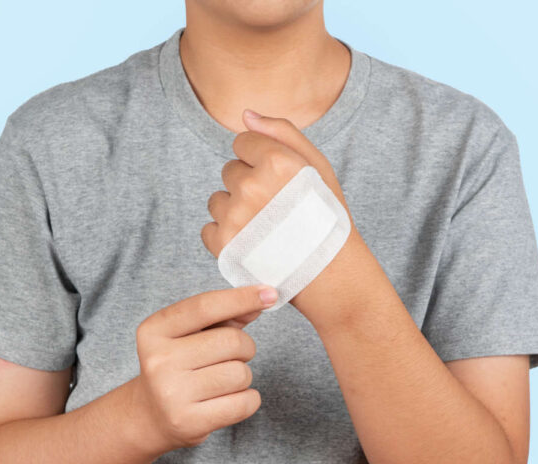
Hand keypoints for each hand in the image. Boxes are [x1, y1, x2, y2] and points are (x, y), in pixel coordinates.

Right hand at [132, 284, 278, 453]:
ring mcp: (171, 394)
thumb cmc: (180, 365)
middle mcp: (158, 360)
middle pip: (231, 342)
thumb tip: (263, 299)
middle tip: (234, 356)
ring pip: (240, 374)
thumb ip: (226, 314)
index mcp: (154, 330)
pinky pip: (244, 403)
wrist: (151, 415)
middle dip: (245, 346)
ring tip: (223, 380)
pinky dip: (248, 399)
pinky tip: (229, 399)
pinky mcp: (188, 422)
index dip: (242, 297)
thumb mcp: (191, 333)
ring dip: (243, 375)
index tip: (270, 293)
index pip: (205, 306)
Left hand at [201, 108, 355, 259]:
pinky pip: (208, 229)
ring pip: (217, 199)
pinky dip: (225, 236)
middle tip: (276, 209)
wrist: (329, 273)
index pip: (242, 142)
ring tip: (264, 228)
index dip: (262, 161)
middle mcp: (252, 186)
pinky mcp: (223, 245)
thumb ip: (281, 133)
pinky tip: (252, 243)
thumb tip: (245, 115)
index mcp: (277, 162)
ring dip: (234, 210)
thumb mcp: (317, 166)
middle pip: (230, 170)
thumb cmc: (325, 215)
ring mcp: (235, 217)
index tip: (280, 182)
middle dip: (248, 185)